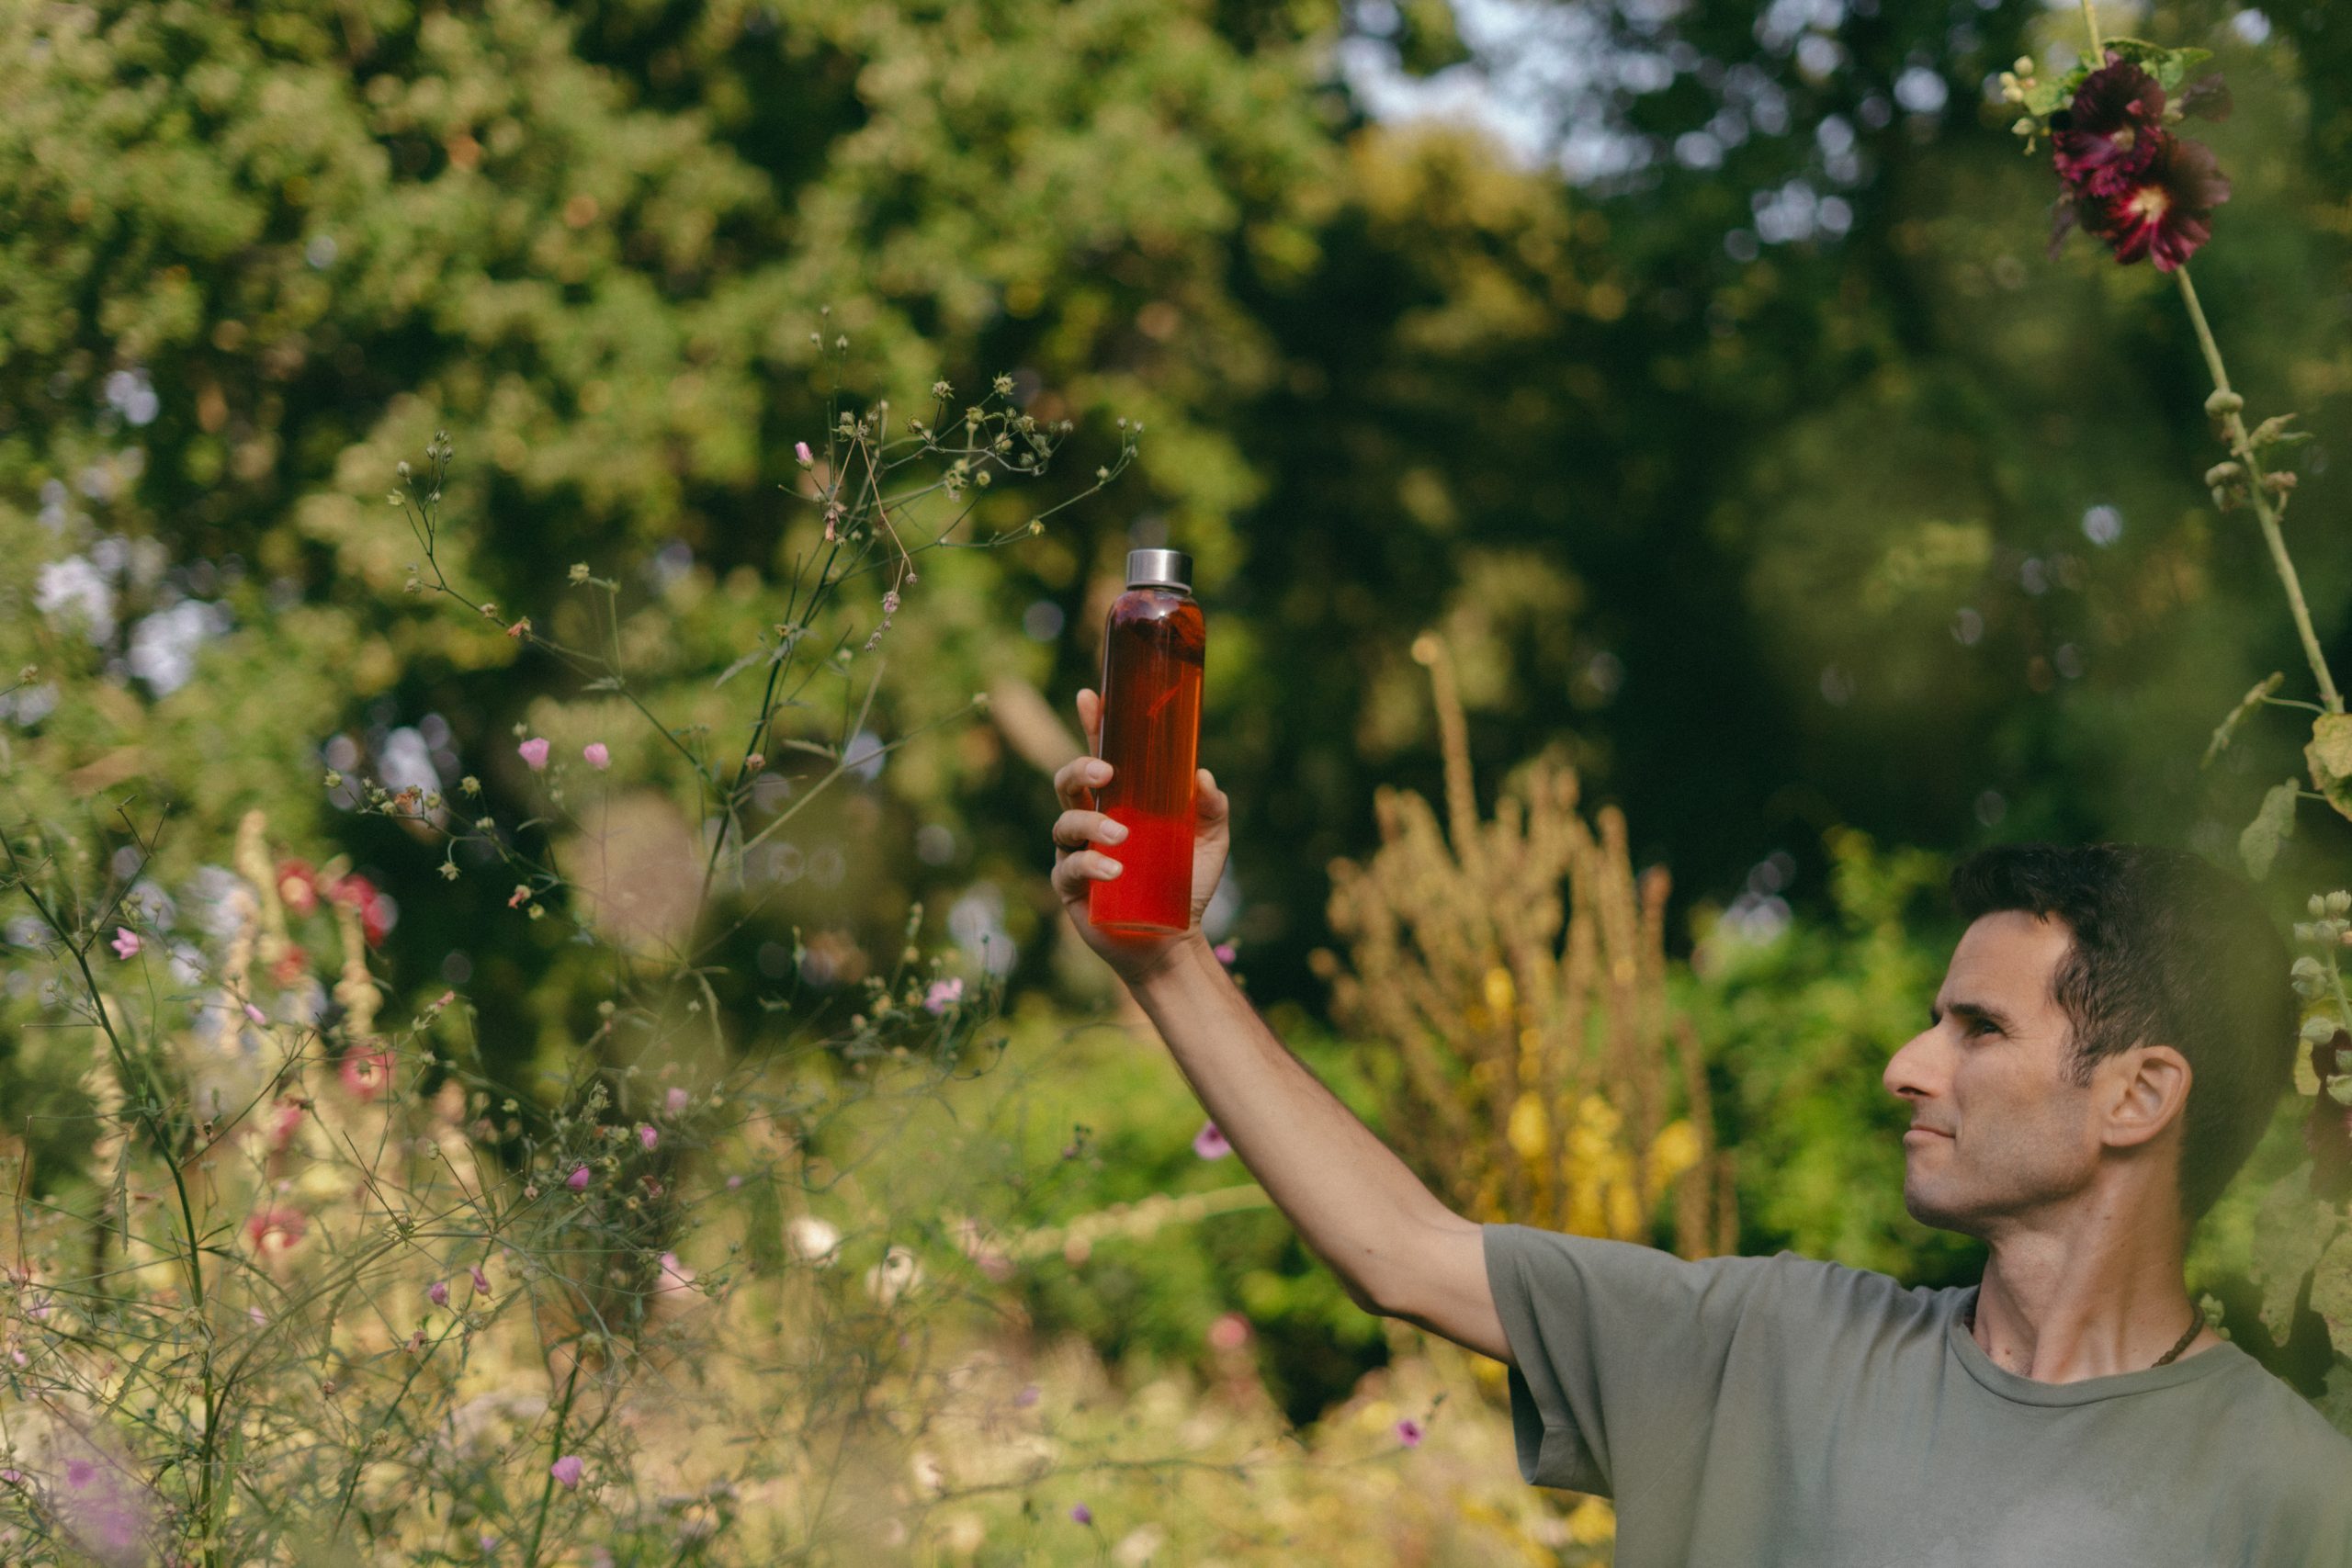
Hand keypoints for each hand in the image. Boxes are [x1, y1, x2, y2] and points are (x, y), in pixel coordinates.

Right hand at [1048, 687, 1230, 984]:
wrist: (1175, 940)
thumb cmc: (1187, 884)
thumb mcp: (1212, 841)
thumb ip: (1213, 807)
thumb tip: (1202, 776)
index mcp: (1120, 803)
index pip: (1101, 755)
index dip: (1092, 725)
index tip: (1091, 697)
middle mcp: (1092, 822)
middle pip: (1068, 782)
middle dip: (1080, 768)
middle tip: (1106, 771)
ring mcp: (1077, 854)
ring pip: (1064, 823)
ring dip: (1090, 825)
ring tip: (1121, 838)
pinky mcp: (1072, 888)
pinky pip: (1069, 869)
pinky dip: (1090, 866)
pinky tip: (1115, 871)